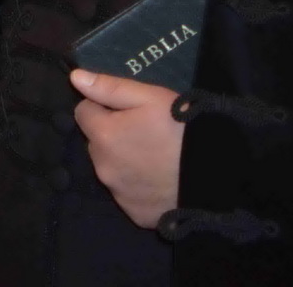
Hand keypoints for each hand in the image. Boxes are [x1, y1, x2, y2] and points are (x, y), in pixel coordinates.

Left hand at [71, 68, 181, 227]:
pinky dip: (138, 185)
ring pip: (111, 168)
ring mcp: (118, 194)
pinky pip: (128, 193)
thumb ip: (109, 87)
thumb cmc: (182, 129)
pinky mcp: (135, 214)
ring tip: (156, 156)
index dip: (103, 107)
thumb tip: (75, 78)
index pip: (84, 112)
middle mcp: (102, 167)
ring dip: (124, 160)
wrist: (216, 176)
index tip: (128, 110)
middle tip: (146, 132)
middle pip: (97, 143)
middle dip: (113, 135)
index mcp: (102, 136)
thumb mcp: (150, 97)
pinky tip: (160, 179)